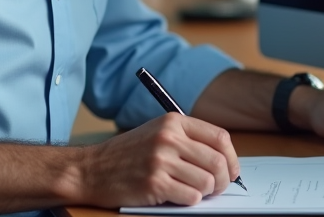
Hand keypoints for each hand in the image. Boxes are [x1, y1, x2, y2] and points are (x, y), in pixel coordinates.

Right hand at [75, 113, 239, 206]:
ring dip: (205, 193)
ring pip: (207, 182)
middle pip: (218, 161)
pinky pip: (191, 197)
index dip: (232, 157)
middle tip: (217, 188)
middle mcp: (169, 138)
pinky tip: (178, 196)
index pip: (220, 137)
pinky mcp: (154, 184)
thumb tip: (224, 159)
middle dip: (224, 180)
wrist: (91, 169)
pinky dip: (190, 201)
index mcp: (173, 122)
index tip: (232, 170)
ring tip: (193, 191)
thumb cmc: (127, 154)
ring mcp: (161, 161)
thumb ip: (188, 140)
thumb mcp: (157, 133)